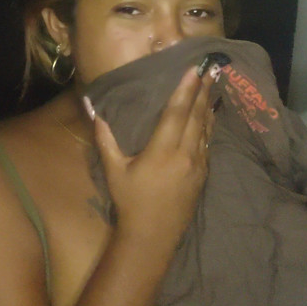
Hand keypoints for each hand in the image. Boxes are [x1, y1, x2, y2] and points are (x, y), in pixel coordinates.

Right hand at [94, 67, 214, 247]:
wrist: (152, 237)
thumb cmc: (129, 201)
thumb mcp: (114, 169)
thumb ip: (105, 137)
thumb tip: (92, 108)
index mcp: (162, 150)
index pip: (176, 113)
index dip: (185, 89)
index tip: (193, 70)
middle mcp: (185, 154)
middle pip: (196, 116)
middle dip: (203, 90)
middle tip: (211, 68)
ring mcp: (197, 165)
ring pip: (205, 128)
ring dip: (209, 104)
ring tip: (214, 83)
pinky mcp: (203, 175)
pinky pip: (209, 143)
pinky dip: (210, 125)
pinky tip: (211, 115)